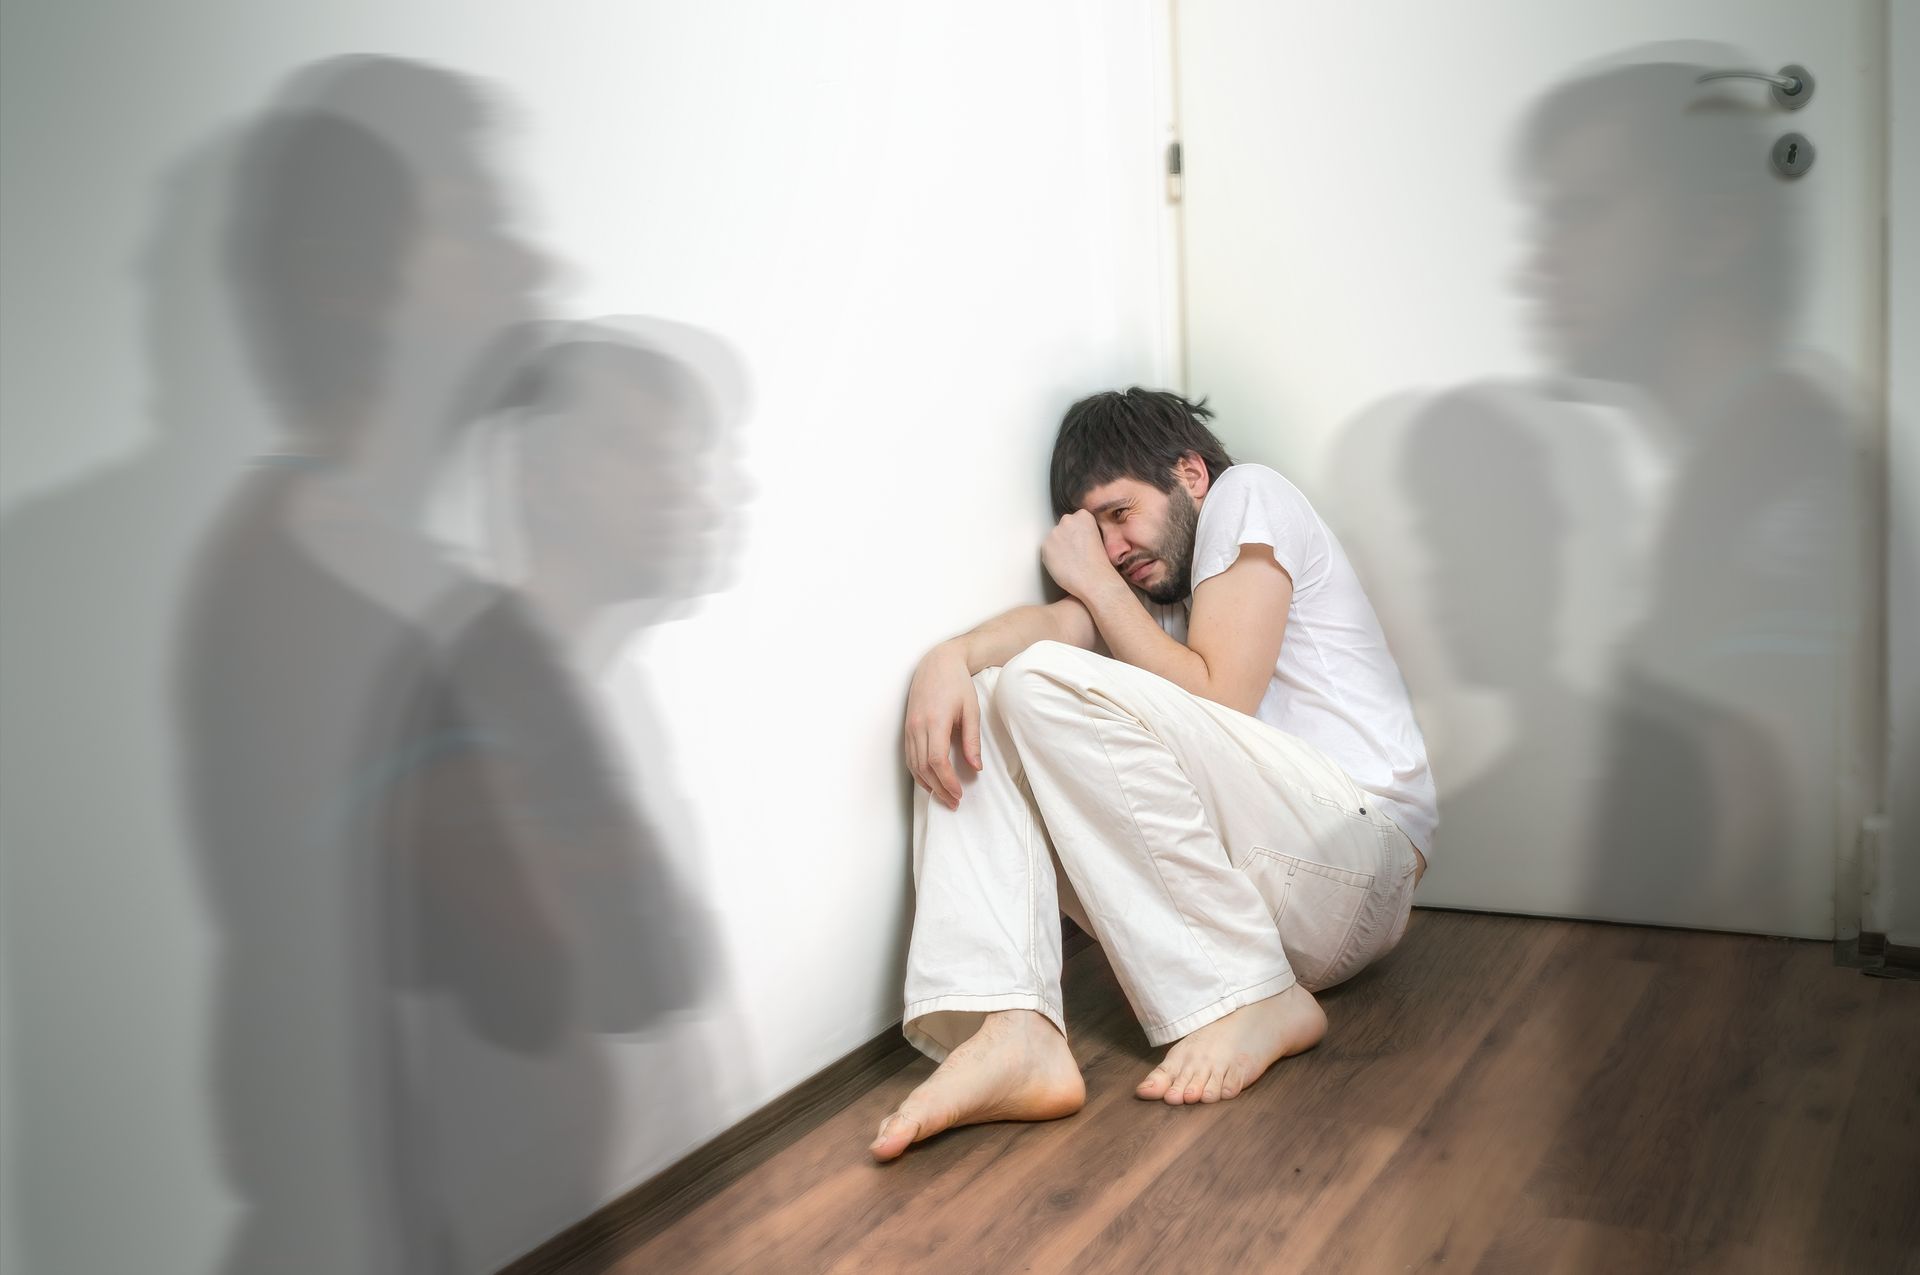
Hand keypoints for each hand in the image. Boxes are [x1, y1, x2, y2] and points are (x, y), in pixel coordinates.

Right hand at [904, 641, 980, 809]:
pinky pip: (909, 756)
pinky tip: (929, 781)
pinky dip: (918, 773)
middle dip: (939, 788)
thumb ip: (972, 740)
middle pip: (924, 767)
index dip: (948, 781)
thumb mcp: (971, 710)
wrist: (937, 663)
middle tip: (953, 802)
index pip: (937, 761)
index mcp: (935, 721)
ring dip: (927, 784)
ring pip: (914, 765)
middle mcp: (918, 726)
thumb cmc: (957, 684)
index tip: (959, 794)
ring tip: (943, 796)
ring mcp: (910, 727)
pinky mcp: (907, 727)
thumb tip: (975, 767)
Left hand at [1041, 510, 1118, 600]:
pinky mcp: (1045, 546)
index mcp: (1083, 515)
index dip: (1077, 533)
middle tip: (1075, 552)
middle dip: (1066, 537)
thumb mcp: (1097, 537)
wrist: (1093, 579)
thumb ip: (1083, 530)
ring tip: (1070, 561)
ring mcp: (1055, 532)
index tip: (1081, 542)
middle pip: (1062, 527)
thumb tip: (1072, 535)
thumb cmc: (1099, 563)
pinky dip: (1052, 558)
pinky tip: (1063, 565)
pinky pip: (1047, 551)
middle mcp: (1067, 520)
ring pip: (1053, 539)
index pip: (1074, 519)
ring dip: (1058, 547)